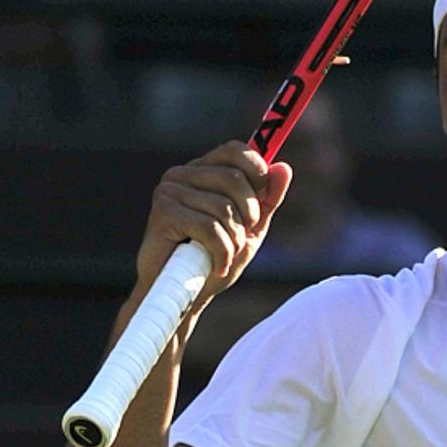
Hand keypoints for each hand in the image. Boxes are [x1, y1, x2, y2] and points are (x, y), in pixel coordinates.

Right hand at [136, 141, 291, 309]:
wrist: (183, 297)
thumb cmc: (215, 259)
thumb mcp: (251, 227)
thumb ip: (268, 198)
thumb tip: (283, 168)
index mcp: (201, 171)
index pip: (234, 150)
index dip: (257, 170)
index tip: (263, 198)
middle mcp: (180, 175)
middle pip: (235, 178)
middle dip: (250, 214)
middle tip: (242, 238)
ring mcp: (168, 192)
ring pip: (225, 207)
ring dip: (235, 239)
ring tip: (225, 255)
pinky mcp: (162, 214)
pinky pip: (210, 228)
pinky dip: (222, 252)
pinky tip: (217, 265)